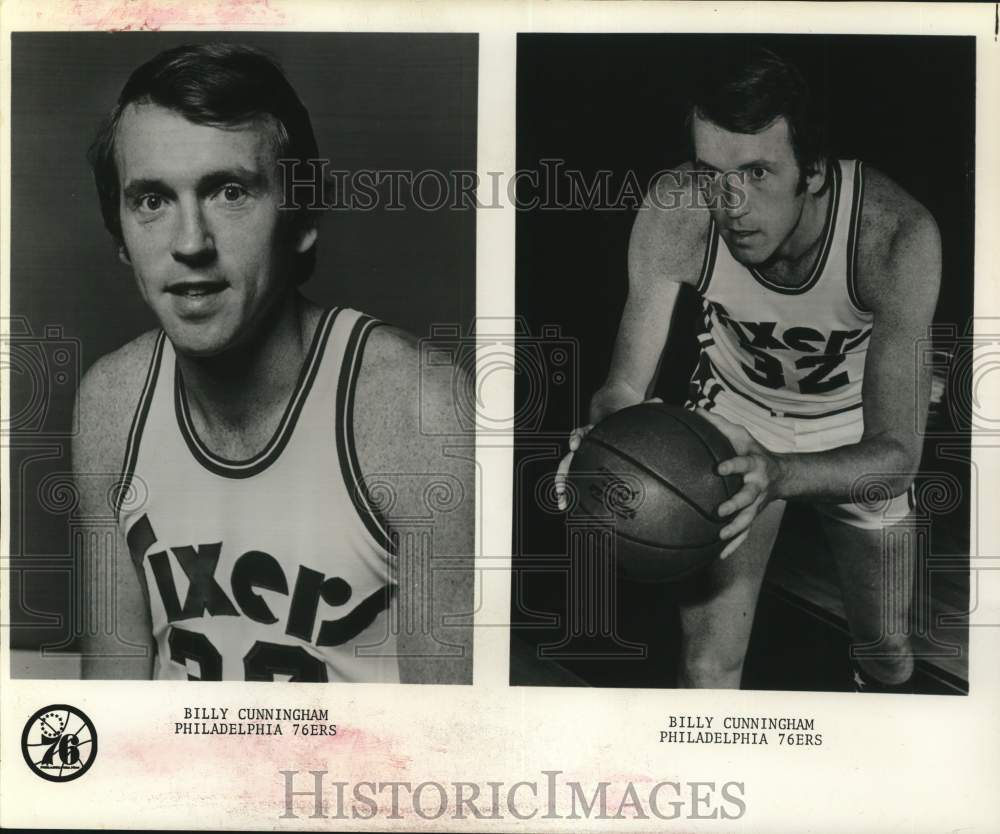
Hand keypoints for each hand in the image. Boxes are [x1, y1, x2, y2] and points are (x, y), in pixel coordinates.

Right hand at [554, 396, 662, 510]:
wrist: (610, 408)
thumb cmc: (621, 414)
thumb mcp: (630, 411)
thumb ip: (643, 407)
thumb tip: (659, 401)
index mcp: (593, 431)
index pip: (581, 433)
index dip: (577, 439)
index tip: (575, 446)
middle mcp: (585, 444)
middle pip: (570, 458)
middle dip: (564, 472)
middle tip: (562, 487)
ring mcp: (584, 454)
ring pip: (569, 470)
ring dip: (565, 486)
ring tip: (564, 502)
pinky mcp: (587, 463)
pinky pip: (578, 477)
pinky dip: (575, 491)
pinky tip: (576, 505)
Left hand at [697, 408, 783, 558]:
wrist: (782, 475)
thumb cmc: (752, 451)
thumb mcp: (740, 435)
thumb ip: (719, 424)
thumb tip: (693, 409)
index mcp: (754, 465)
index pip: (743, 464)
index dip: (733, 466)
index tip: (719, 468)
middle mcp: (757, 486)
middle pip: (749, 497)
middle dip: (736, 504)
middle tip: (720, 510)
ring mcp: (757, 504)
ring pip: (748, 519)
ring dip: (736, 529)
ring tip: (721, 536)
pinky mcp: (754, 517)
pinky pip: (745, 534)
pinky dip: (734, 545)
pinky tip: (720, 556)